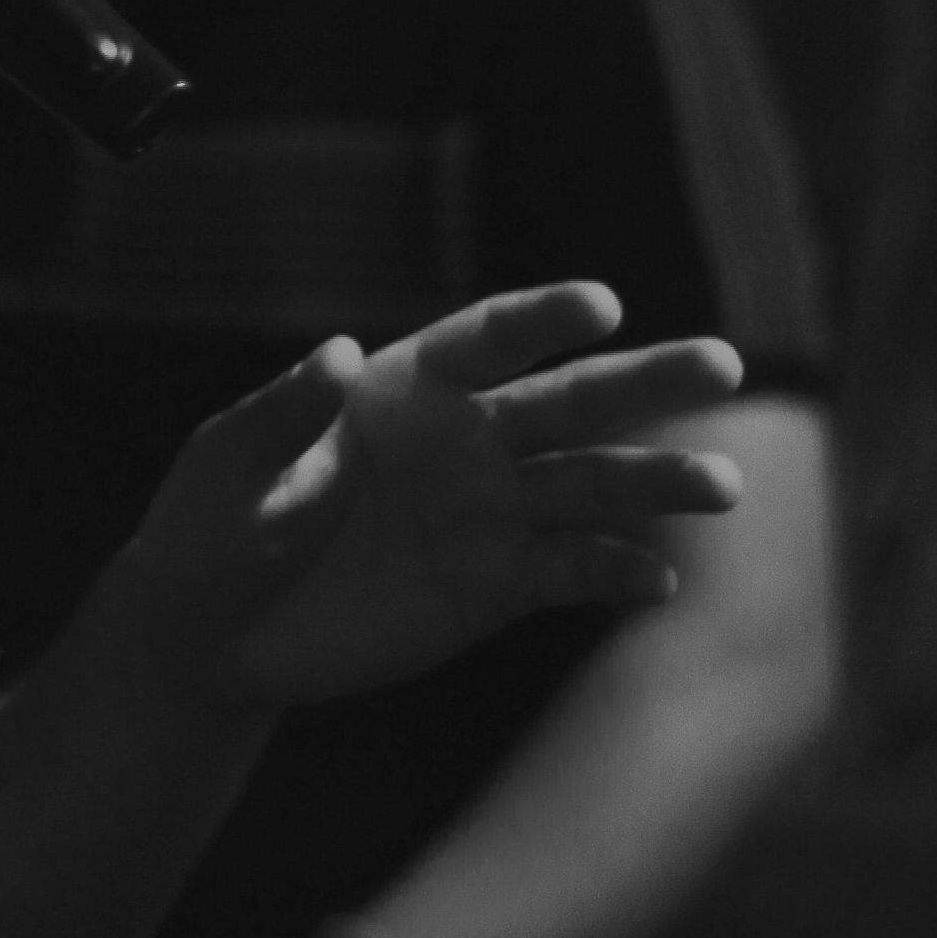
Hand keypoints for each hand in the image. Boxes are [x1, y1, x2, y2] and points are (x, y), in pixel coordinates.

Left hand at [129, 286, 744, 708]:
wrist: (214, 632)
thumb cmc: (213, 526)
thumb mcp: (231, 463)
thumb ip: (286, 410)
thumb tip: (337, 352)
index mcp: (401, 386)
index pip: (486, 340)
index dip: (544, 318)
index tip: (603, 305)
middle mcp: (462, 439)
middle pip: (568, 400)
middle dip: (646, 381)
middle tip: (723, 363)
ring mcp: (485, 513)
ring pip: (589, 486)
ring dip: (657, 483)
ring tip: (723, 487)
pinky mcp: (494, 587)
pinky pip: (569, 572)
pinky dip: (616, 573)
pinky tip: (660, 578)